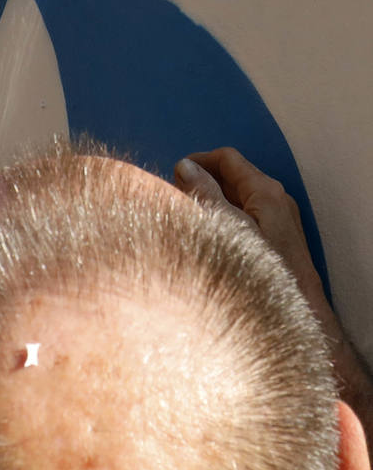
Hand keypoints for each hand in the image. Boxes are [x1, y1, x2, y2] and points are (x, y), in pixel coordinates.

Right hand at [174, 148, 330, 327]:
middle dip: (202, 180)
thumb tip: (185, 166)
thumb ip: (205, 192)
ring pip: (237, 196)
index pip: (228, 158)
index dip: (198, 161)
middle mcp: (275, 199)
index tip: (174, 174)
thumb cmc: (261, 269)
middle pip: (233, 175)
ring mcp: (277, 219)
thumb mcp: (226, 226)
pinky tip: (208, 233)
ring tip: (187, 214)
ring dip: (210, 199)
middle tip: (176, 196)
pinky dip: (222, 215)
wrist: (296, 310)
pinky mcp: (275, 237)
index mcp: (265, 191)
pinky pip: (244, 214)